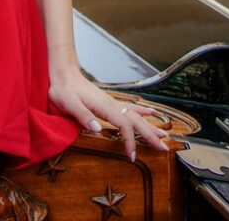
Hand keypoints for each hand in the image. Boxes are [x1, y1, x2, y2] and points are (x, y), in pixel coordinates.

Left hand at [48, 72, 173, 161]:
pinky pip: (130, 109)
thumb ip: (82, 115)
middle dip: (150, 135)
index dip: (130, 141)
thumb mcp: (68, 103)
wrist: (64, 73)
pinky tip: (151, 113)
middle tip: (164, 148)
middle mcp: (112, 104)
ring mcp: (112, 103)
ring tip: (164, 136)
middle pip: (136, 120)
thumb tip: (98, 129)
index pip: (124, 125)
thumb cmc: (63, 89)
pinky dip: (142, 112)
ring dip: (150, 126)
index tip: (132, 156)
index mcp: (104, 106)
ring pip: (135, 115)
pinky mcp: (109, 103)